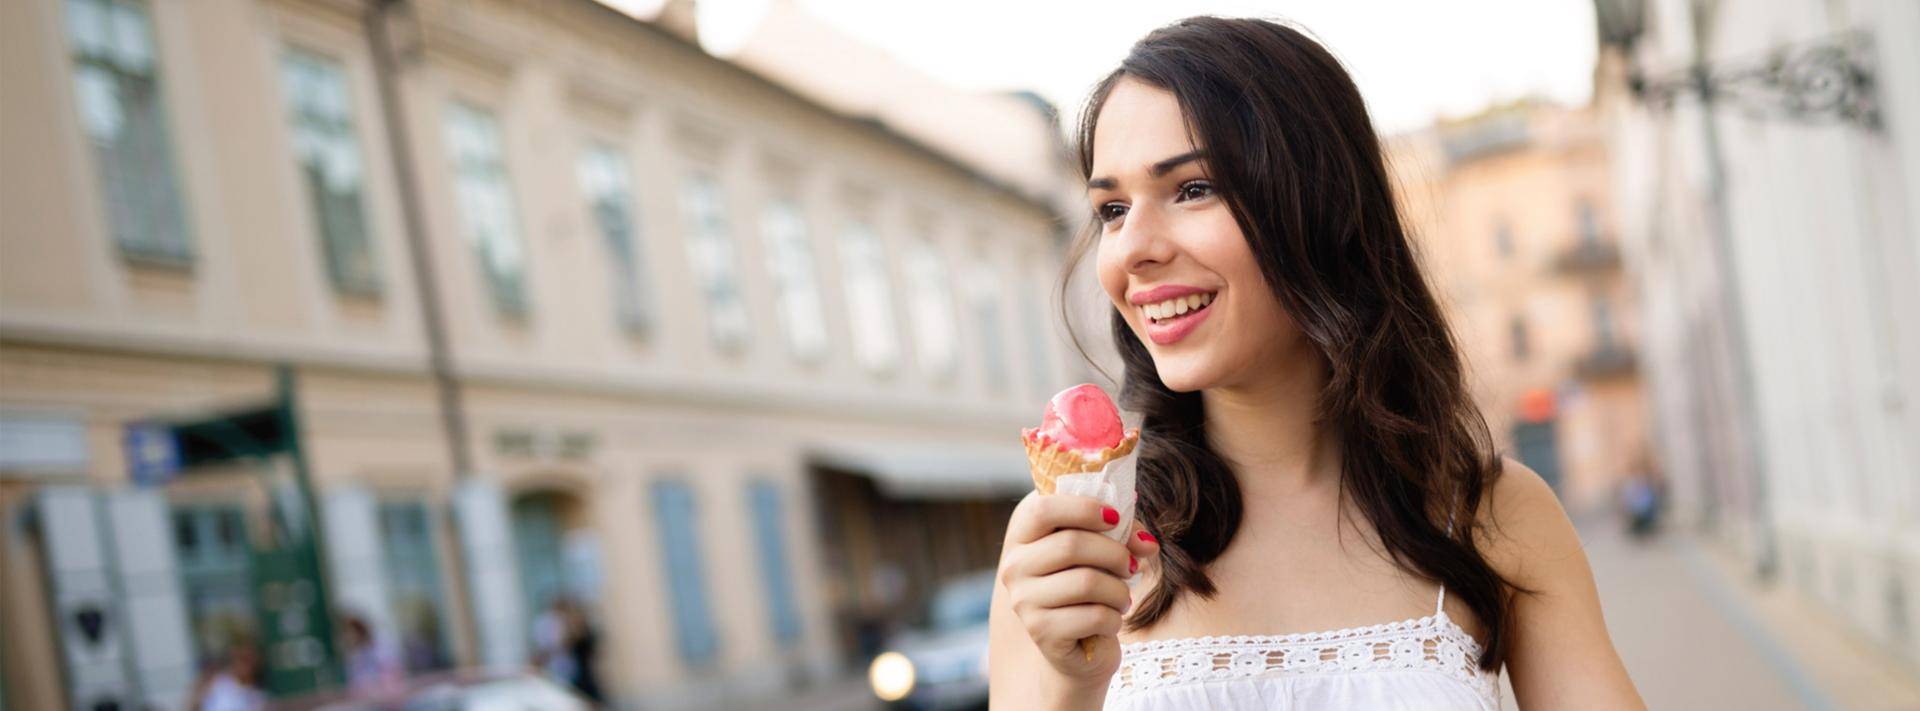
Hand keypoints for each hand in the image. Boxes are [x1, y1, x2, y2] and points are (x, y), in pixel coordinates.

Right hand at [997, 492, 1161, 681]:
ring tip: (1123, 598)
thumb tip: (1147, 542)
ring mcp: (1023, 600)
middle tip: (1131, 566)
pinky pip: (1094, 616)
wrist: (1075, 642)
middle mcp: (1014, 566)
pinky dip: (1114, 618)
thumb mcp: (1102, 549)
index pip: (1042, 509)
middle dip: (1115, 554)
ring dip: (1119, 591)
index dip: (1083, 508)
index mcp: (1022, 535)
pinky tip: (1111, 621)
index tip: (1114, 517)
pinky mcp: (1041, 631)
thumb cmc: (1087, 584)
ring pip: (1087, 582)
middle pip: (1071, 545)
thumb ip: (1122, 534)